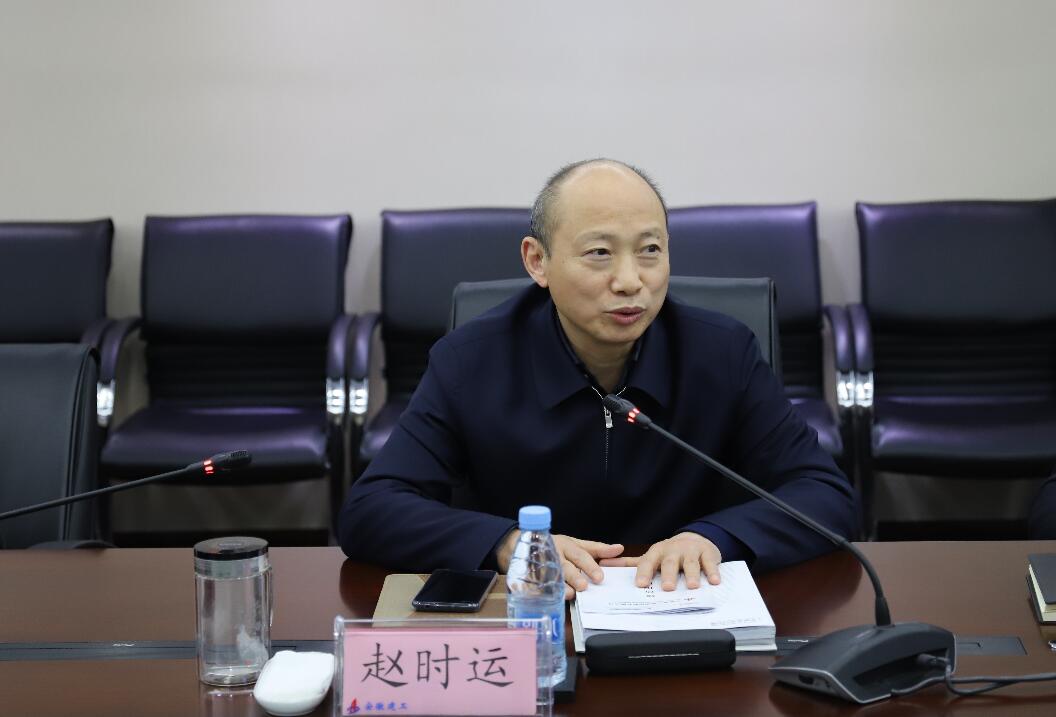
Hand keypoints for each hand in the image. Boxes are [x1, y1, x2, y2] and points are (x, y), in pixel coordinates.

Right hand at [496, 530, 624, 600]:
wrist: (524, 544)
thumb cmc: (557, 546)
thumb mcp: (577, 544)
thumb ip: (598, 548)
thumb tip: (619, 548)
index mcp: (566, 545)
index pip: (580, 555)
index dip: (589, 566)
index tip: (600, 577)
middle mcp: (553, 554)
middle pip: (564, 566)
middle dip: (574, 577)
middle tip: (584, 587)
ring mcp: (540, 565)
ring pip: (550, 576)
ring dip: (559, 586)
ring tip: (569, 595)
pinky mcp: (529, 575)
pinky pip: (535, 584)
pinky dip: (541, 591)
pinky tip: (548, 598)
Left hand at [599, 532, 721, 590]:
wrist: (695, 540)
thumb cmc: (669, 554)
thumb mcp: (651, 556)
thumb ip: (630, 563)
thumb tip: (604, 565)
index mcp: (657, 552)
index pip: (648, 562)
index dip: (645, 573)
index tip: (641, 585)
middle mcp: (673, 550)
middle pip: (670, 563)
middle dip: (668, 575)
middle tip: (667, 588)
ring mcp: (691, 551)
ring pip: (691, 563)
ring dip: (692, 574)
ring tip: (692, 587)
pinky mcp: (707, 553)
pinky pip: (710, 564)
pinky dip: (713, 572)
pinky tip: (714, 582)